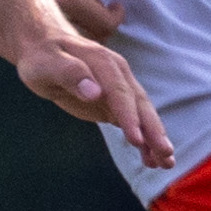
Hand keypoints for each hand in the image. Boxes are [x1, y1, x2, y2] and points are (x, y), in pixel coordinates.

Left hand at [18, 24, 175, 169]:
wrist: (44, 48)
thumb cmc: (43, 56)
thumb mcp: (48, 63)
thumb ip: (70, 74)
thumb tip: (95, 92)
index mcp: (104, 63)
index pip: (120, 93)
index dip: (129, 117)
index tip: (136, 140)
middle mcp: (119, 75)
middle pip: (140, 105)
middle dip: (153, 131)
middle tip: (165, 154)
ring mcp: (120, 90)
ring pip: (143, 116)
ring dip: (155, 139)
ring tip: (167, 163)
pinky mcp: (115, 104)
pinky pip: (134, 123)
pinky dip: (144, 141)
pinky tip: (151, 160)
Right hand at [26, 0, 144, 36]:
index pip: (105, 24)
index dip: (117, 16)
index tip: (116, 4)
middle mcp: (55, 17)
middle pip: (94, 39)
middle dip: (103, 24)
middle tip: (100, 4)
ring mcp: (45, 27)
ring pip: (81, 43)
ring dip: (90, 28)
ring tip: (85, 7)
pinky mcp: (40, 32)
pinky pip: (67, 42)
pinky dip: (77, 31)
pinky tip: (74, 15)